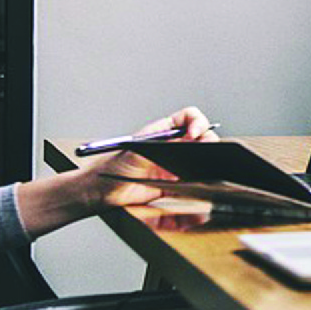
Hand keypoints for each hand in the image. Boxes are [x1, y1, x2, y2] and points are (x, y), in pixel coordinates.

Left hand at [90, 107, 217, 208]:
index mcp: (163, 131)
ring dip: (205, 161)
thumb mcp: (136, 148)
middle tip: (206, 151)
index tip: (196, 133)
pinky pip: (193, 181)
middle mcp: (172, 146)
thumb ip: (159, 142)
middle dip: (208, 141)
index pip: (188, 117)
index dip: (197, 122)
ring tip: (203, 166)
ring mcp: (175, 164)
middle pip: (201, 137)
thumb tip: (183, 138)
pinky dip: (199, 181)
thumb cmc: (112, 166)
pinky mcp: (174, 184)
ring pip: (200, 158)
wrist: (102, 191)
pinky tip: (197, 182)